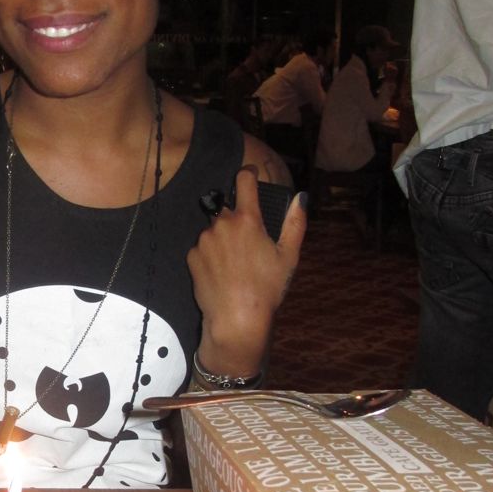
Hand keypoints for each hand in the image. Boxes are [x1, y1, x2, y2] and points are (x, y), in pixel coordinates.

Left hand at [187, 165, 305, 376]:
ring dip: (223, 238)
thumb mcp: (289, 256)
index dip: (248, 173)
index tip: (250, 174)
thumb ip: (295, 223)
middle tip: (249, 244)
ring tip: (236, 263)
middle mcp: (222, 224)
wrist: (236, 318)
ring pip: (214, 229)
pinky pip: (202, 247)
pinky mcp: (192, 256)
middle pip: (228, 210)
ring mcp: (204, 240)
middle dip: (237, 220)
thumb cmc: (267, 288)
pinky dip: (211, 254)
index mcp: (247, 220)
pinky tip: (222, 272)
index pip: (244, 180)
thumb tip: (301, 197)